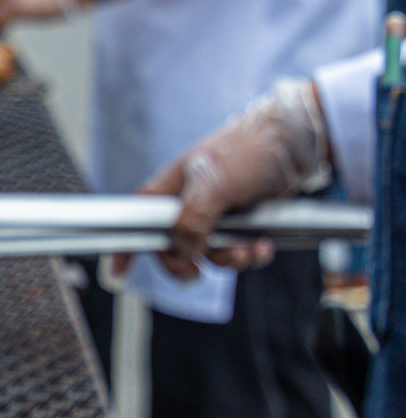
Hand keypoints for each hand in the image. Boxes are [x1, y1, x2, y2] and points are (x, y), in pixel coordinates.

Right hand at [136, 78, 328, 277]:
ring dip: (229, 260)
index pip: (135, 221)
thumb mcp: (213, 184)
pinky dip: (250, 254)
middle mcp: (187, 205)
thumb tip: (185, 250)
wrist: (298, 143)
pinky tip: (261, 245)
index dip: (124, 248)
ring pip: (209, 254)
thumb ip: (192, 220)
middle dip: (189, 264)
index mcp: (169, 191)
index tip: (119, 273)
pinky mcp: (241, 221)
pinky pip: (237, 251)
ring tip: (247, 250)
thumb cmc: (248, 149)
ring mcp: (214, 214)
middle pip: (172, 249)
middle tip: (197, 272)